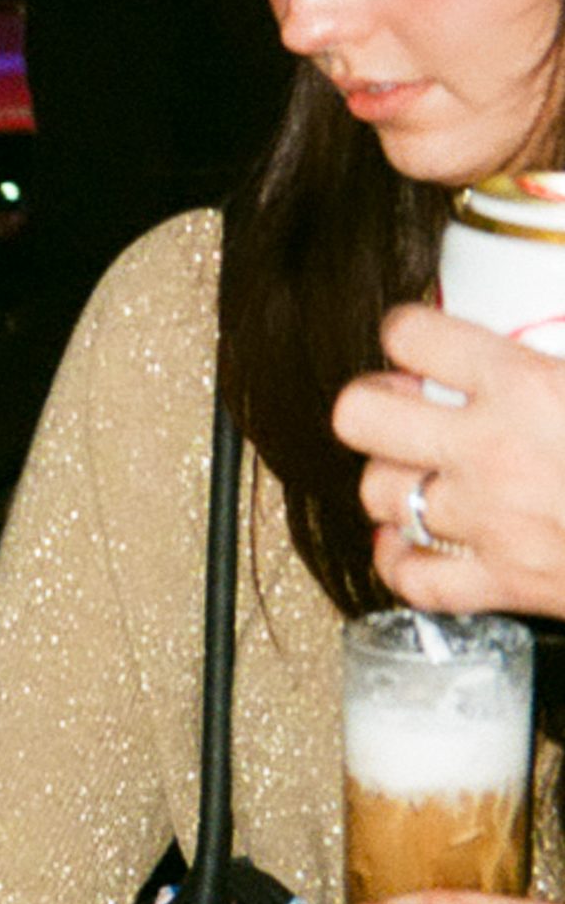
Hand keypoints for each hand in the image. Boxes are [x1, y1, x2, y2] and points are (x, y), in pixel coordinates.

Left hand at [338, 306, 564, 614]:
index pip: (410, 334)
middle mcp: (493, 450)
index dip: (410, 332)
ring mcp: (491, 521)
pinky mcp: (505, 583)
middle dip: (376, 402)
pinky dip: (401, 558)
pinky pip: (410, 576)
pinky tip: (415, 540)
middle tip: (403, 403)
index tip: (420, 341)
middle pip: (359, 414)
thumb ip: (562, 349)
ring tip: (422, 469)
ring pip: (378, 492)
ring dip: (394, 477)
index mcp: (528, 385)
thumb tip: (549, 320)